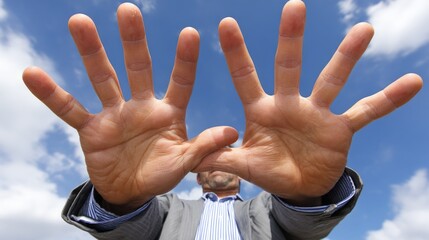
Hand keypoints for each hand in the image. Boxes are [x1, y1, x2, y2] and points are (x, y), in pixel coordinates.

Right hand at [22, 3, 236, 212]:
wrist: (131, 191)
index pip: (180, 81)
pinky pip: (69, 110)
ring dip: (91, 52)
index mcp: (168, 112)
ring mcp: (114, 114)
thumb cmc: (160, 174)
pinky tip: (32, 73)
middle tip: (129, 10)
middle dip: (134, 41)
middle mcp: (141, 106)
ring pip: (102, 78)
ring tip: (80, 21)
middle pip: (137, 68)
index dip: (184, 60)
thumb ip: (203, 148)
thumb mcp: (184, 163)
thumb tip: (231, 132)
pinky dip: (52, 94)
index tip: (191, 33)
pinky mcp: (91, 129)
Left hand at [194, 0, 422, 203]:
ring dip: (347, 57)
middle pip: (289, 66)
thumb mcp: (246, 166)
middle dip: (291, 38)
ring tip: (363, 30)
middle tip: (293, 5)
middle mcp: (289, 104)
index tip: (225, 23)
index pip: (245, 76)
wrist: (299, 186)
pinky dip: (388, 99)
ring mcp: (317, 113)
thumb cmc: (270, 170)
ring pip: (332, 80)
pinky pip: (367, 111)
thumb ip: (224, 160)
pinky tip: (412, 82)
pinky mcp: (341, 128)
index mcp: (262, 110)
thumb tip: (196, 160)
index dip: (235, 52)